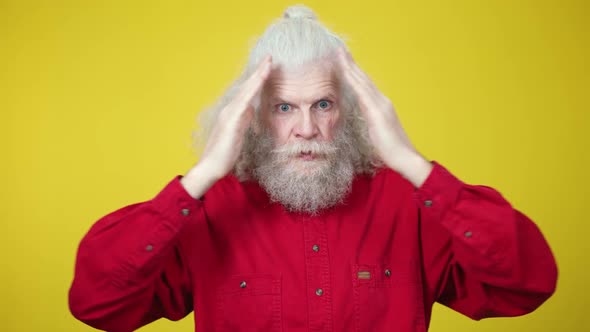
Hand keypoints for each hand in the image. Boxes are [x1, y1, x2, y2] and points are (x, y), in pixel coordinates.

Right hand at [181, 55, 271, 197]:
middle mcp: (230, 109)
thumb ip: (244, 121)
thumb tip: (251, 110)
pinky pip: (245, 101)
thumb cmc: (225, 154)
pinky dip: (252, 89)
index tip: (268, 67)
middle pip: (247, 86)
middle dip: (259, 71)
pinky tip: (260, 81)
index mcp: (234, 112)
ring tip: (268, 63)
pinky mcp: (231, 121)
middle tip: (270, 57)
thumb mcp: (239, 133)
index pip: (248, 92)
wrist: (211, 166)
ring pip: (246, 90)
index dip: (257, 79)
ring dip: (257, 76)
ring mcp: (230, 113)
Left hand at [336, 48, 431, 186]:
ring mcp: (381, 105)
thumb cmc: (391, 150)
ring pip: (362, 81)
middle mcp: (382, 101)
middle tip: (339, 50)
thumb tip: (364, 119)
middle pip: (363, 78)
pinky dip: (353, 80)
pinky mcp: (377, 112)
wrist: (405, 158)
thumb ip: (370, 122)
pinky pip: (362, 93)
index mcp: (381, 106)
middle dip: (351, 63)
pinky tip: (346, 72)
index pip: (365, 85)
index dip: (355, 72)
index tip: (344, 61)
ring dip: (350, 67)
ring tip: (340, 54)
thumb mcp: (377, 133)